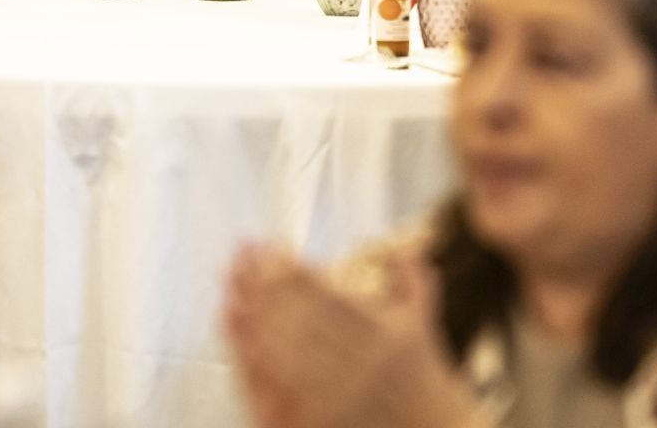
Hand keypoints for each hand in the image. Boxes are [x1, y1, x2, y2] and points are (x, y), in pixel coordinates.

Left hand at [225, 244, 477, 427]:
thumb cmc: (425, 385)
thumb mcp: (424, 332)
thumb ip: (414, 285)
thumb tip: (407, 245)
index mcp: (392, 335)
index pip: (330, 293)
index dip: (291, 268)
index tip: (266, 247)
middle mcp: (370, 362)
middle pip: (303, 316)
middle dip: (265, 286)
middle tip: (236, 261)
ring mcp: (350, 393)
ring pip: (290, 350)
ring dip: (256, 319)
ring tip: (230, 293)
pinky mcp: (331, 419)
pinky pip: (287, 388)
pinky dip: (261, 362)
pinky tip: (241, 341)